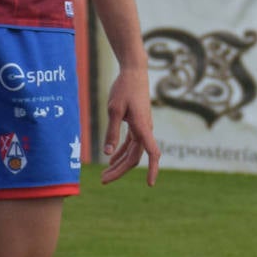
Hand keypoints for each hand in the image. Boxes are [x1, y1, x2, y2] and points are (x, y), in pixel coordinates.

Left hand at [100, 66, 161, 185]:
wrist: (134, 72)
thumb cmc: (124, 88)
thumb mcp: (114, 110)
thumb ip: (112, 132)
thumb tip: (108, 153)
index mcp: (143, 127)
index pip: (152, 153)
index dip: (153, 169)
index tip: (150, 184)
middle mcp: (145, 130)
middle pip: (135, 157)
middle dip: (120, 171)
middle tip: (103, 181)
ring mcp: (142, 128)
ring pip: (133, 152)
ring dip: (120, 164)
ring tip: (104, 175)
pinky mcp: (138, 124)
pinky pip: (131, 143)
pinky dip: (121, 153)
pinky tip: (111, 160)